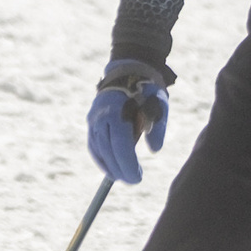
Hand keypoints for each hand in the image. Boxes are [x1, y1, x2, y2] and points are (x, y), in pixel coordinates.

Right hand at [87, 60, 171, 183]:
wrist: (129, 69)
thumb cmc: (147, 89)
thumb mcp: (159, 105)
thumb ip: (157, 128)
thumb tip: (154, 150)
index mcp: (117, 111)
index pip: (121, 145)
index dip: (128, 165)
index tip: (138, 178)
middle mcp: (101, 116)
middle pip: (108, 150)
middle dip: (120, 169)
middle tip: (133, 181)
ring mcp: (93, 118)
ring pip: (98, 149)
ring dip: (108, 166)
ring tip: (121, 177)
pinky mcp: (91, 120)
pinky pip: (93, 144)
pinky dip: (100, 158)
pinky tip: (109, 169)